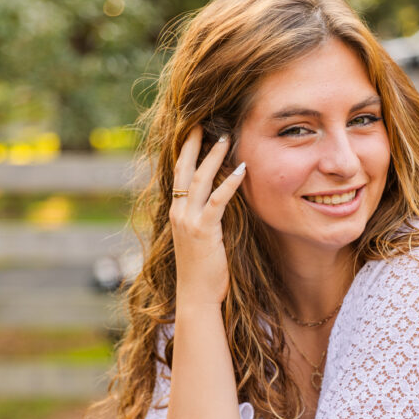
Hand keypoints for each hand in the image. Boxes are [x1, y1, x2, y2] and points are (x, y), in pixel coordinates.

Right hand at [170, 125, 246, 306]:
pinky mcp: (203, 230)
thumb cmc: (202, 272)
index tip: (194, 132)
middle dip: (192, 143)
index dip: (185, 153)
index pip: (178, 175)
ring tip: (226, 137)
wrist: (196, 296)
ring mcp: (188, 221)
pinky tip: (242, 168)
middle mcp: (178, 213)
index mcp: (176, 214)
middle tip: (202, 122)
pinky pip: (217, 201)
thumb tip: (216, 206)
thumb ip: (204, 220)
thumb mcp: (200, 241)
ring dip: (214, 156)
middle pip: (183, 169)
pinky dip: (230, 183)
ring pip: (199, 180)